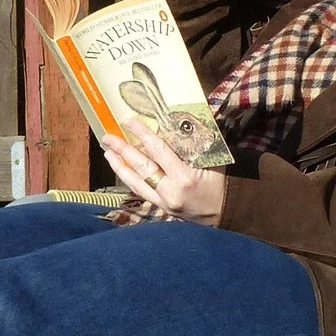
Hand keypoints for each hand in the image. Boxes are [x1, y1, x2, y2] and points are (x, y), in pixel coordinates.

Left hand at [102, 121, 226, 225]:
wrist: (227, 214)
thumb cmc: (222, 184)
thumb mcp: (213, 161)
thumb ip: (195, 145)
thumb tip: (178, 123)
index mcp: (184, 177)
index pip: (158, 151)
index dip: (142, 134)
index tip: (128, 121)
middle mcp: (170, 192)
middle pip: (141, 167)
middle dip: (122, 151)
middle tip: (107, 137)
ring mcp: (164, 203)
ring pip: (135, 183)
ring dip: (120, 166)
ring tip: (108, 153)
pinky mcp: (161, 209)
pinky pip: (141, 192)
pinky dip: (129, 179)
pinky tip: (122, 169)